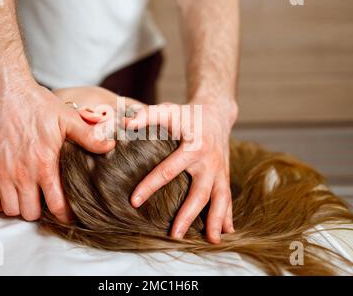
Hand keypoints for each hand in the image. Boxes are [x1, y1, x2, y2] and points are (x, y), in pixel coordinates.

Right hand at [0, 75, 114, 221]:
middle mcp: (21, 173)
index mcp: (44, 164)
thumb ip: (88, 137)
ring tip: (25, 194)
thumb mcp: (67, 118)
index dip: (64, 214)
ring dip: (19, 206)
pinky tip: (4, 191)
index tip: (67, 213)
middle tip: (43, 199)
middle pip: (31, 213)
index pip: (57, 206)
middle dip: (40, 210)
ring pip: (10, 210)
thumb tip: (110, 147)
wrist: (1, 90)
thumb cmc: (35, 103)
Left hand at [125, 101, 237, 242]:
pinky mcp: (225, 176)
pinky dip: (228, 215)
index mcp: (193, 147)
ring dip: (216, 220)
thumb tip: (124, 124)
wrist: (216, 113)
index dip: (150, 185)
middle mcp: (209, 162)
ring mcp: (220, 171)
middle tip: (174, 235)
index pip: (168, 170)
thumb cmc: (187, 114)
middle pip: (199, 192)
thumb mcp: (168, 110)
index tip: (134, 201)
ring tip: (211, 241)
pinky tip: (227, 232)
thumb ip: (146, 116)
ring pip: (220, 199)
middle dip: (187, 215)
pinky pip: (228, 198)